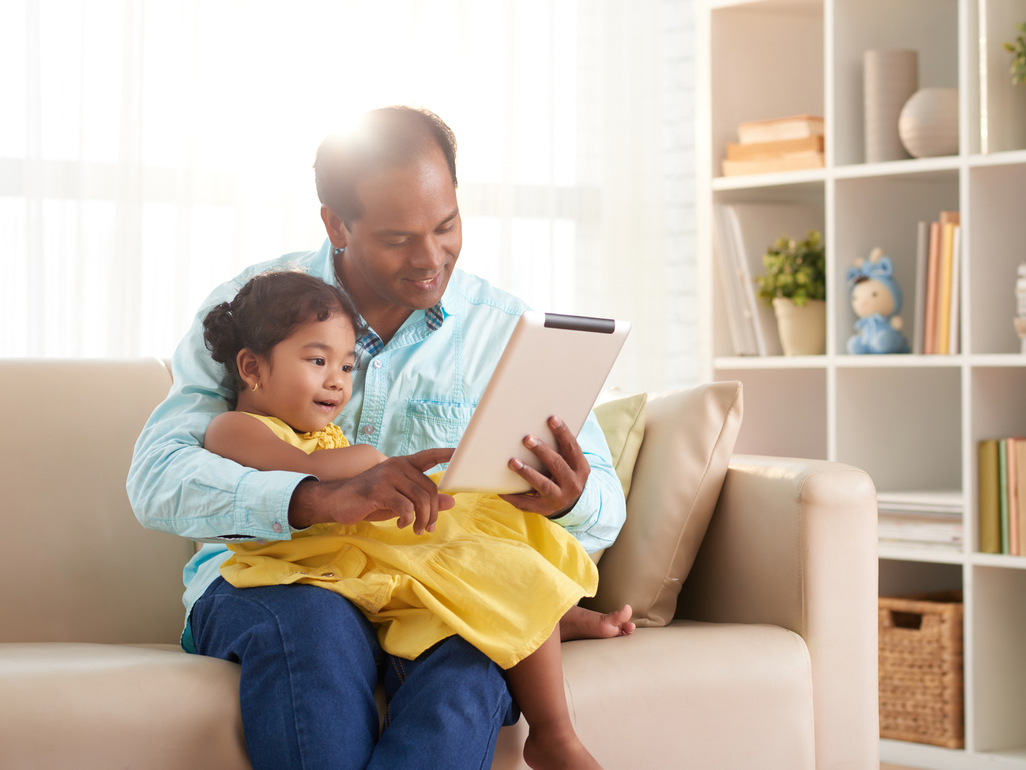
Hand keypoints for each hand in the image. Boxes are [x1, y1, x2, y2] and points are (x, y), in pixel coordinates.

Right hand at [289, 447, 454, 534]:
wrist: (337, 502)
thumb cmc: (370, 501)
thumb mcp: (400, 501)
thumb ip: (424, 500)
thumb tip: (451, 501)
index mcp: (404, 464)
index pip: (430, 455)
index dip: (447, 454)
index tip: (463, 452)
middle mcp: (398, 466)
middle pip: (430, 488)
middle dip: (433, 512)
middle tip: (427, 527)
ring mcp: (388, 476)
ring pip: (420, 499)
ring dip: (422, 519)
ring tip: (416, 529)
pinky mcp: (379, 489)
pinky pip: (405, 507)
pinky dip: (407, 520)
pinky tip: (400, 524)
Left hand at [499, 416, 588, 517]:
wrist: (572, 505)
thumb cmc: (567, 474)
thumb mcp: (572, 463)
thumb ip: (562, 448)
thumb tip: (546, 422)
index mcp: (580, 468)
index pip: (572, 448)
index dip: (563, 433)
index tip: (552, 419)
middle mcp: (572, 484)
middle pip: (557, 465)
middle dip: (542, 451)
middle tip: (527, 438)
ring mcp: (558, 498)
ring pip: (542, 484)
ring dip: (527, 472)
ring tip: (513, 461)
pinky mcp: (544, 509)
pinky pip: (526, 503)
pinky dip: (513, 496)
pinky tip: (501, 489)